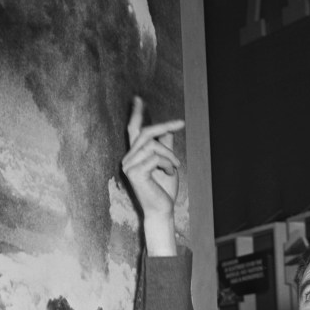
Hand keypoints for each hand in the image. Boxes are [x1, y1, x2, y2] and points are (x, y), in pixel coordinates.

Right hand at [121, 95, 183, 254]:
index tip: (139, 99)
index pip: (133, 130)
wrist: (162, 210)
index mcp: (135, 155)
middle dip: (164, 126)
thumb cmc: (164, 189)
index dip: (136, 114)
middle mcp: (128, 158)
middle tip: (181, 123)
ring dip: (169, 155)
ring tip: (175, 167)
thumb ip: (165, 147)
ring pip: (153, 145)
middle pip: (145, 133)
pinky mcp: (134, 173)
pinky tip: (169, 174)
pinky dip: (167, 164)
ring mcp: (128, 166)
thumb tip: (167, 131)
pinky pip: (155, 157)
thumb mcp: (167, 164)